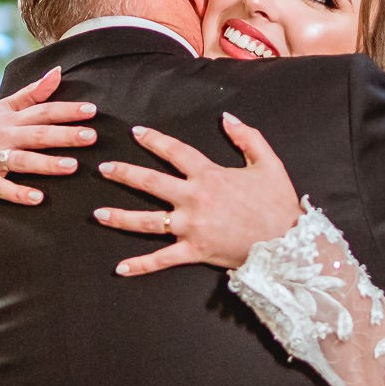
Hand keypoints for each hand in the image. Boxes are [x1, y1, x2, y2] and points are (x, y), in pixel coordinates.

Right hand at [0, 67, 96, 205]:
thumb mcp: (0, 108)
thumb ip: (31, 94)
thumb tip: (58, 72)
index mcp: (9, 118)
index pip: (42, 110)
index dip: (67, 110)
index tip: (92, 111)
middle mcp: (0, 135)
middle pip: (36, 134)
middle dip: (64, 135)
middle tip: (91, 136)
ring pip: (21, 160)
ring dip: (46, 163)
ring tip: (72, 167)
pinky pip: (0, 187)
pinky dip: (18, 193)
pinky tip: (38, 198)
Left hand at [93, 115, 301, 274]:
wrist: (286, 242)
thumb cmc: (278, 203)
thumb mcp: (268, 163)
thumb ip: (247, 137)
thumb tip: (227, 117)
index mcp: (209, 175)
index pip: (175, 151)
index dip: (154, 140)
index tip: (136, 132)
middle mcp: (194, 199)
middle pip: (150, 183)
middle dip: (124, 174)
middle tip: (103, 169)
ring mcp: (191, 227)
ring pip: (148, 221)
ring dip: (120, 217)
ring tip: (97, 214)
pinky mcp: (194, 251)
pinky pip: (163, 259)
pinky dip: (141, 265)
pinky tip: (120, 268)